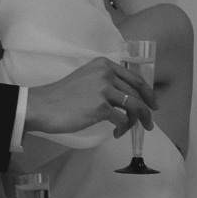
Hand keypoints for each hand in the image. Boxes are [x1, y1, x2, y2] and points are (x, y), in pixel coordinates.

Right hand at [25, 56, 156, 137]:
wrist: (44, 105)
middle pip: (137, 93)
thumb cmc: (63, 95)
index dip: (148, 92)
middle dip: (146, 110)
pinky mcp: (100, 108)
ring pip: (134, 106)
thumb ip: (105, 81)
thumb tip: (126, 97)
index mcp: (104, 64)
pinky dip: (123, 129)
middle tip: (148, 122)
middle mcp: (106, 73)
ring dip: (137, 121)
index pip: (135, 77)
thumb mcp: (86, 78)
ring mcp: (104, 90)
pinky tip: (116, 133)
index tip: (152, 104)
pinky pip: (122, 120)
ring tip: (133, 130)